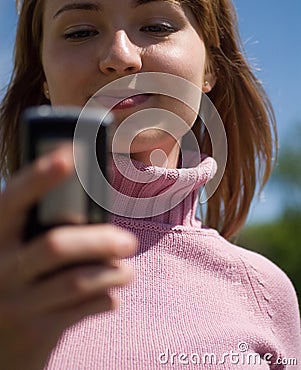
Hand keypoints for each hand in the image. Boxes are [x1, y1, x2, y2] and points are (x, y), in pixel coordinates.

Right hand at [0, 146, 136, 369]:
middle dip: (99, 240)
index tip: (71, 155)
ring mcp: (15, 304)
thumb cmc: (14, 282)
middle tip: (129, 241)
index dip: (40, 176)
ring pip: (76, 281)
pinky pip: (82, 310)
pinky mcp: (34, 333)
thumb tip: (92, 194)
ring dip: (111, 272)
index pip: (14, 200)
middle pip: (55, 245)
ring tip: (127, 270)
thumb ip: (41, 228)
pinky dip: (105, 299)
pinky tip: (112, 295)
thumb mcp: (15, 251)